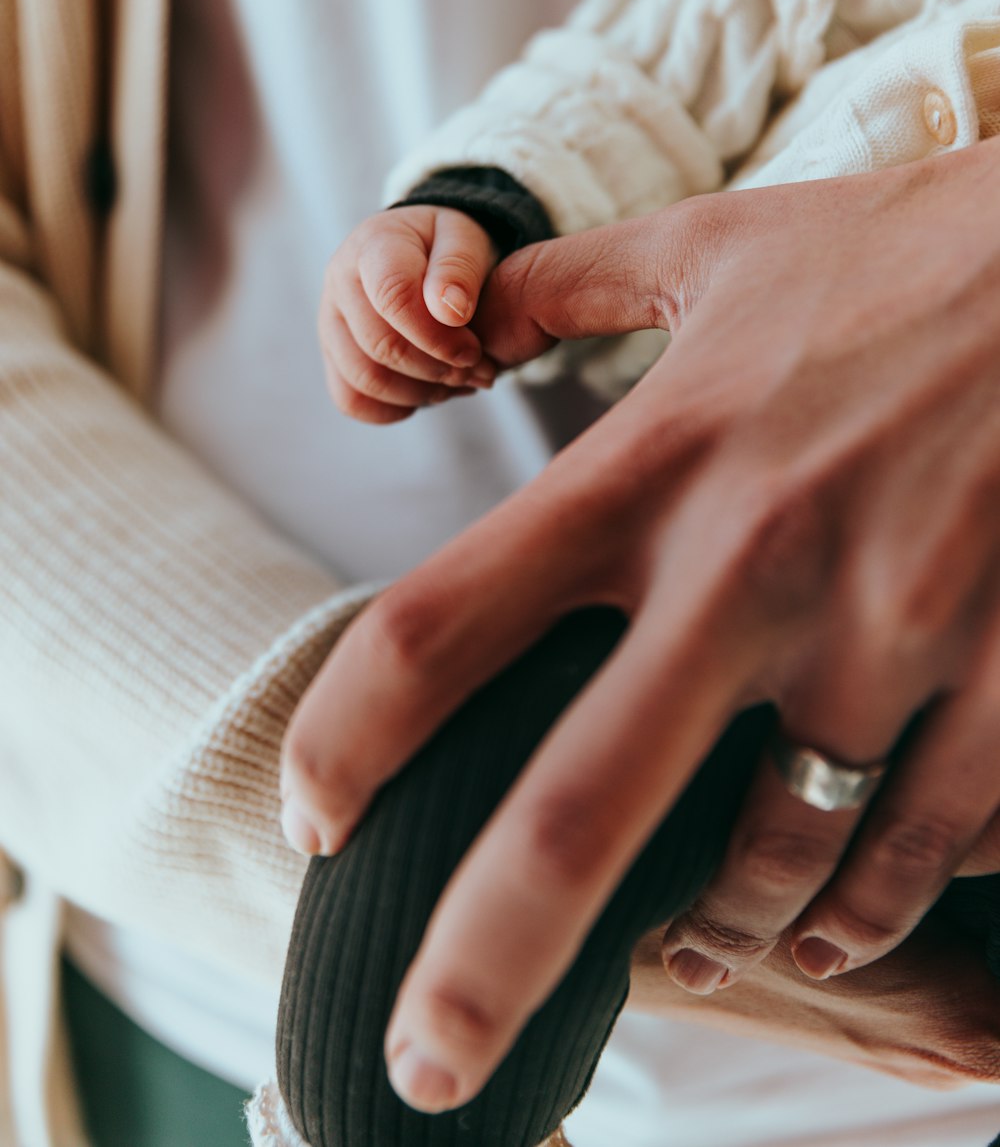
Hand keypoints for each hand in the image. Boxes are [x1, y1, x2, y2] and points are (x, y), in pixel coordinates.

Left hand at [284, 143, 999, 1111]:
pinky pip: (918, 850)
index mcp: (652, 464)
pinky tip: (818, 920)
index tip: (315, 817)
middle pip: (577, 811)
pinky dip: (858, 910)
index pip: (443, 624)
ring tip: (665, 948)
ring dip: (707, 932)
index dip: (349, 740)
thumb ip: (558, 284)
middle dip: (483, 964)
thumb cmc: (884, 254)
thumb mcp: (704, 250)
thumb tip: (452, 308)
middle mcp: (750, 565)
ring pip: (770, 866)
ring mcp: (886, 632)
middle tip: (424, 1062)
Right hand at [318, 205, 498, 423]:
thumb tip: (450, 312)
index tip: (473, 351)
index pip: (393, 296)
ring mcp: (331, 320)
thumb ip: (459, 269)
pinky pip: (350, 399)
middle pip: (379, 345)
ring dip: (421, 393)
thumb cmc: (448, 247)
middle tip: (478, 370)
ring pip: (363, 379)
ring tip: (458, 381)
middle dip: (436, 369)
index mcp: (374, 243)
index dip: (438, 336)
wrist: (428, 254)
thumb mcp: (466, 241)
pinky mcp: (333, 354)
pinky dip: (395, 408)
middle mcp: (340, 280)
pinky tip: (430, 392)